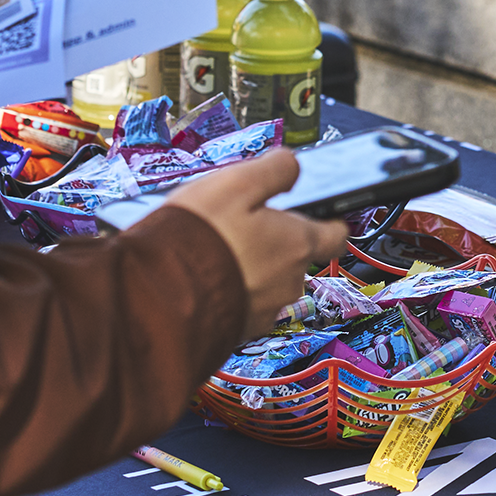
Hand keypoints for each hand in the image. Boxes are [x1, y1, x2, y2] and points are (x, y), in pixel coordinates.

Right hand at [168, 151, 347, 323]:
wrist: (158, 298)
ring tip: (214, 249)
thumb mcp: (237, 182)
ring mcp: (263, 310)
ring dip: (249, 266)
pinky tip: (203, 275)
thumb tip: (291, 165)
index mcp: (297, 244)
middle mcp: (288, 282)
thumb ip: (274, 170)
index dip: (330, 221)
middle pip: (295, 256)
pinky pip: (241, 303)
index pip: (336, 234)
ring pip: (267, 281)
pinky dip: (229, 289)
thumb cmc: (199, 239)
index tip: (324, 214)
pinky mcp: (237, 330)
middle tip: (240, 222)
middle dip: (273, 240)